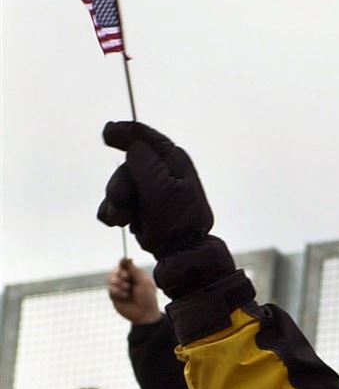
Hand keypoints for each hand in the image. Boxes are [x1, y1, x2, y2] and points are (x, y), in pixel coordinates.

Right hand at [99, 122, 233, 297]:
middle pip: (127, 166)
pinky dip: (113, 213)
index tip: (107, 132)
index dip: (126, 132)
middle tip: (120, 200)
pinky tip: (116, 222)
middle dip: (119, 184)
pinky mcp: (142, 210)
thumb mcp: (162, 188)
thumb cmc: (177, 221)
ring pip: (119, 187)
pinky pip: (117, 205)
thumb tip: (133, 146)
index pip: (148, 139)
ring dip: (115, 202)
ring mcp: (152, 193)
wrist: (180, 257)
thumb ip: (145, 163)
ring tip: (120, 219)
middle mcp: (164, 175)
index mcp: (175, 163)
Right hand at [107, 259, 162, 324]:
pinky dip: (117, 291)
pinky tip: (124, 296)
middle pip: (115, 270)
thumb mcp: (143, 281)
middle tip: (126, 278)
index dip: (122, 265)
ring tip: (127, 289)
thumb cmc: (148, 298)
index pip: (124, 265)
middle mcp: (126, 281)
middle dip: (120, 273)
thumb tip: (128, 258)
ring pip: (110, 279)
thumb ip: (134, 270)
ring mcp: (120, 288)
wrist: (144, 314)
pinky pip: (110, 289)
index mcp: (135, 275)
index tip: (124, 265)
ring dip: (118, 283)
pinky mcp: (115, 296)